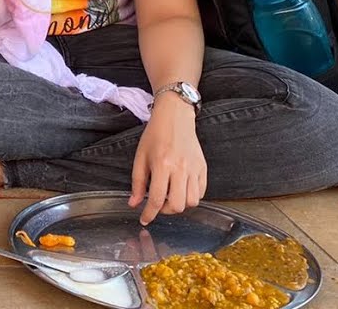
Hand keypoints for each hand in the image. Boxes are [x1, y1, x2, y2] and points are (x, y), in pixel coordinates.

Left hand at [129, 95, 206, 224]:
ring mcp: (195, 169)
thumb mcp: (140, 157)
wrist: (175, 118)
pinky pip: (201, 192)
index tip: (144, 219)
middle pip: (177, 205)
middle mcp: (181, 169)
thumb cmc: (155, 135)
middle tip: (157, 205)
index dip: (149, 213)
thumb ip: (137, 182)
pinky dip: (191, 197)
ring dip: (179, 205)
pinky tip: (181, 190)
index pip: (156, 199)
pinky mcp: (203, 168)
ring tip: (170, 197)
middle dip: (165, 211)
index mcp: (162, 165)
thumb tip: (134, 204)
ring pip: (192, 202)